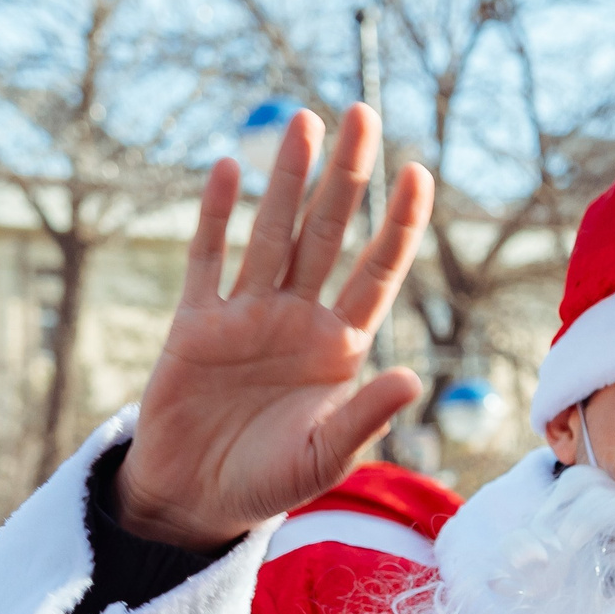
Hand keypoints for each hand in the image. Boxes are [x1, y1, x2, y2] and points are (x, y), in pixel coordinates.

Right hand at [118, 105, 433, 550]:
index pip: (378, 271)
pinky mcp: (195, 323)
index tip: (419, 171)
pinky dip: (215, 217)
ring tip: (305, 121)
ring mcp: (246, 315)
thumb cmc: (270, 481)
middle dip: (347, 176)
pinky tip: (227, 171)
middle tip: (362, 113)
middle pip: (330, 233)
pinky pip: (207, 259)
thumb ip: (365, 413)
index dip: (398, 223)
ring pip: (273, 232)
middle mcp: (298, 319)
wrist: (197, 500)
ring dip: (287, 179)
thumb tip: (412, 378)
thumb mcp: (327, 454)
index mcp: (340, 347)